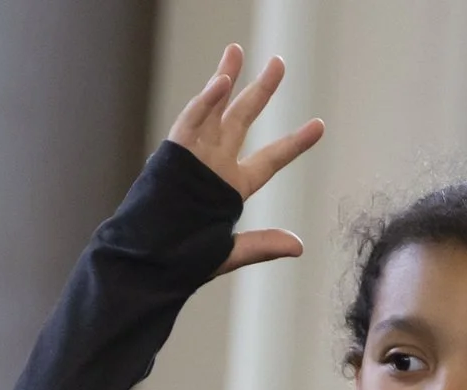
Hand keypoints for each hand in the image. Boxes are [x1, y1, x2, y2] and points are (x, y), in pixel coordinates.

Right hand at [166, 43, 325, 273]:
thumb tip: (298, 246)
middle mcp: (215, 164)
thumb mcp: (230, 252)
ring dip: (227, 78)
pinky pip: (192, 120)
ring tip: (237, 50)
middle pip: (242, 119)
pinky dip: (206, 101)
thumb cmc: (181, 259)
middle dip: (261, 90)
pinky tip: (222, 81)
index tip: (319, 125)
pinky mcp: (175, 152)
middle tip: (278, 63)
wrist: (147, 261)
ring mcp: (194, 155)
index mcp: (232, 187)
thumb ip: (263, 245)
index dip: (295, 142)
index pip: (271, 160)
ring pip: (214, 108)